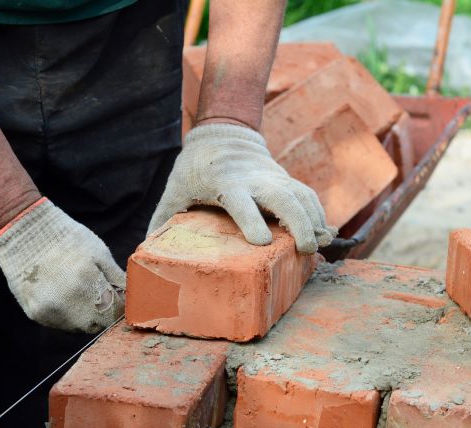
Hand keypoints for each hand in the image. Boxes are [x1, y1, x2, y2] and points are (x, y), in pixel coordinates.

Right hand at [0, 198, 124, 332]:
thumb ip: (118, 279)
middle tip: (101, 293)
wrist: (23, 233)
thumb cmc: (67, 239)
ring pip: (80, 328)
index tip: (123, 299)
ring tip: (80, 290)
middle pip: (99, 324)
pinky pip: (61, 324)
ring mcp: (49, 311)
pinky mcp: (36, 315)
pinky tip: (64, 294)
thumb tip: (135, 298)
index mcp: (87, 281)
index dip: (123, 307)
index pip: (116, 312)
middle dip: (105, 313)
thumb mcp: (99, 252)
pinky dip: (68, 315)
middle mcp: (67, 302)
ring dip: (87, 316)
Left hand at [148, 123, 336, 253]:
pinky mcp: (285, 180)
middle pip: (284, 198)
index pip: (241, 202)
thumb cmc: (194, 167)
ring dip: (314, 220)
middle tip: (305, 250)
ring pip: (302, 196)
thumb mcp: (175, 188)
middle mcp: (255, 179)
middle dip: (299, 224)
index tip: (261, 242)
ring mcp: (273, 178)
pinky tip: (325, 233)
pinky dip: (318, 214)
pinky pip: (308, 196)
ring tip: (320, 246)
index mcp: (225, 182)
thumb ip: (163, 216)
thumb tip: (146, 247)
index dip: (252, 220)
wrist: (223, 133)